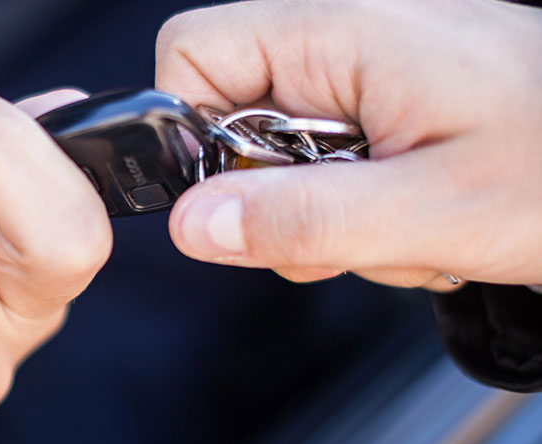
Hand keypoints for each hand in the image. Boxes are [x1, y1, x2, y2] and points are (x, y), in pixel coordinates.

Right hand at [156, 0, 541, 290]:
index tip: (239, 195)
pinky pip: (330, 163)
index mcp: (347, 33)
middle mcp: (351, 39)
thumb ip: (301, 218)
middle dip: (274, 195)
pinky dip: (361, 210)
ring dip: (326, 215)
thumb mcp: (431, 211)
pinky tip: (419, 220)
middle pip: (232, 112)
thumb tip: (194, 224)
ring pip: (280, 152)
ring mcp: (373, 73)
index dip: (192, 129)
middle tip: (345, 230)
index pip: (195, 52)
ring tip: (405, 227)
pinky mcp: (394, 105)